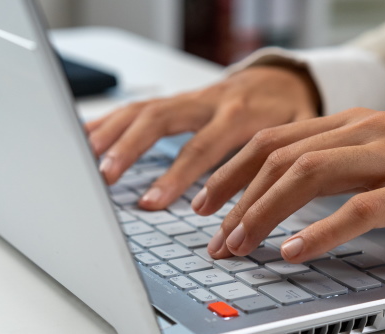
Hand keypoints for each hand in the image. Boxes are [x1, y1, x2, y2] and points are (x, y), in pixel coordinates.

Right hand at [85, 66, 318, 209]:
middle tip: (105, 178)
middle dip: (129, 148)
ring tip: (85, 159)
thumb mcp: (299, 134)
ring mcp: (190, 98)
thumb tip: (263, 205)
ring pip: (144, 109)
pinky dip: (112, 120)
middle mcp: (209, 102)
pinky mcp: (179, 99)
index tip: (152, 202)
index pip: (202, 147)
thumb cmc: (292, 110)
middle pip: (160, 119)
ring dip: (111, 133)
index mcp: (240, 114)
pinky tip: (88, 136)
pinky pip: (140, 106)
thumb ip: (280, 162)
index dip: (176, 175)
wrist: (286, 76)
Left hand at [193, 109, 384, 262]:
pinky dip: (320, 231)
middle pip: (278, 157)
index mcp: (353, 123)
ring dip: (264, 213)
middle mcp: (366, 132)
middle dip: (236, 198)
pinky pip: (360, 208)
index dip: (231, 173)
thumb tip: (285, 200)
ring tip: (241, 245)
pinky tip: (295, 251)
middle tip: (216, 237)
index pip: (273, 141)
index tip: (207, 205)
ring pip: (308, 176)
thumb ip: (338, 169)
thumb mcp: (383, 158)